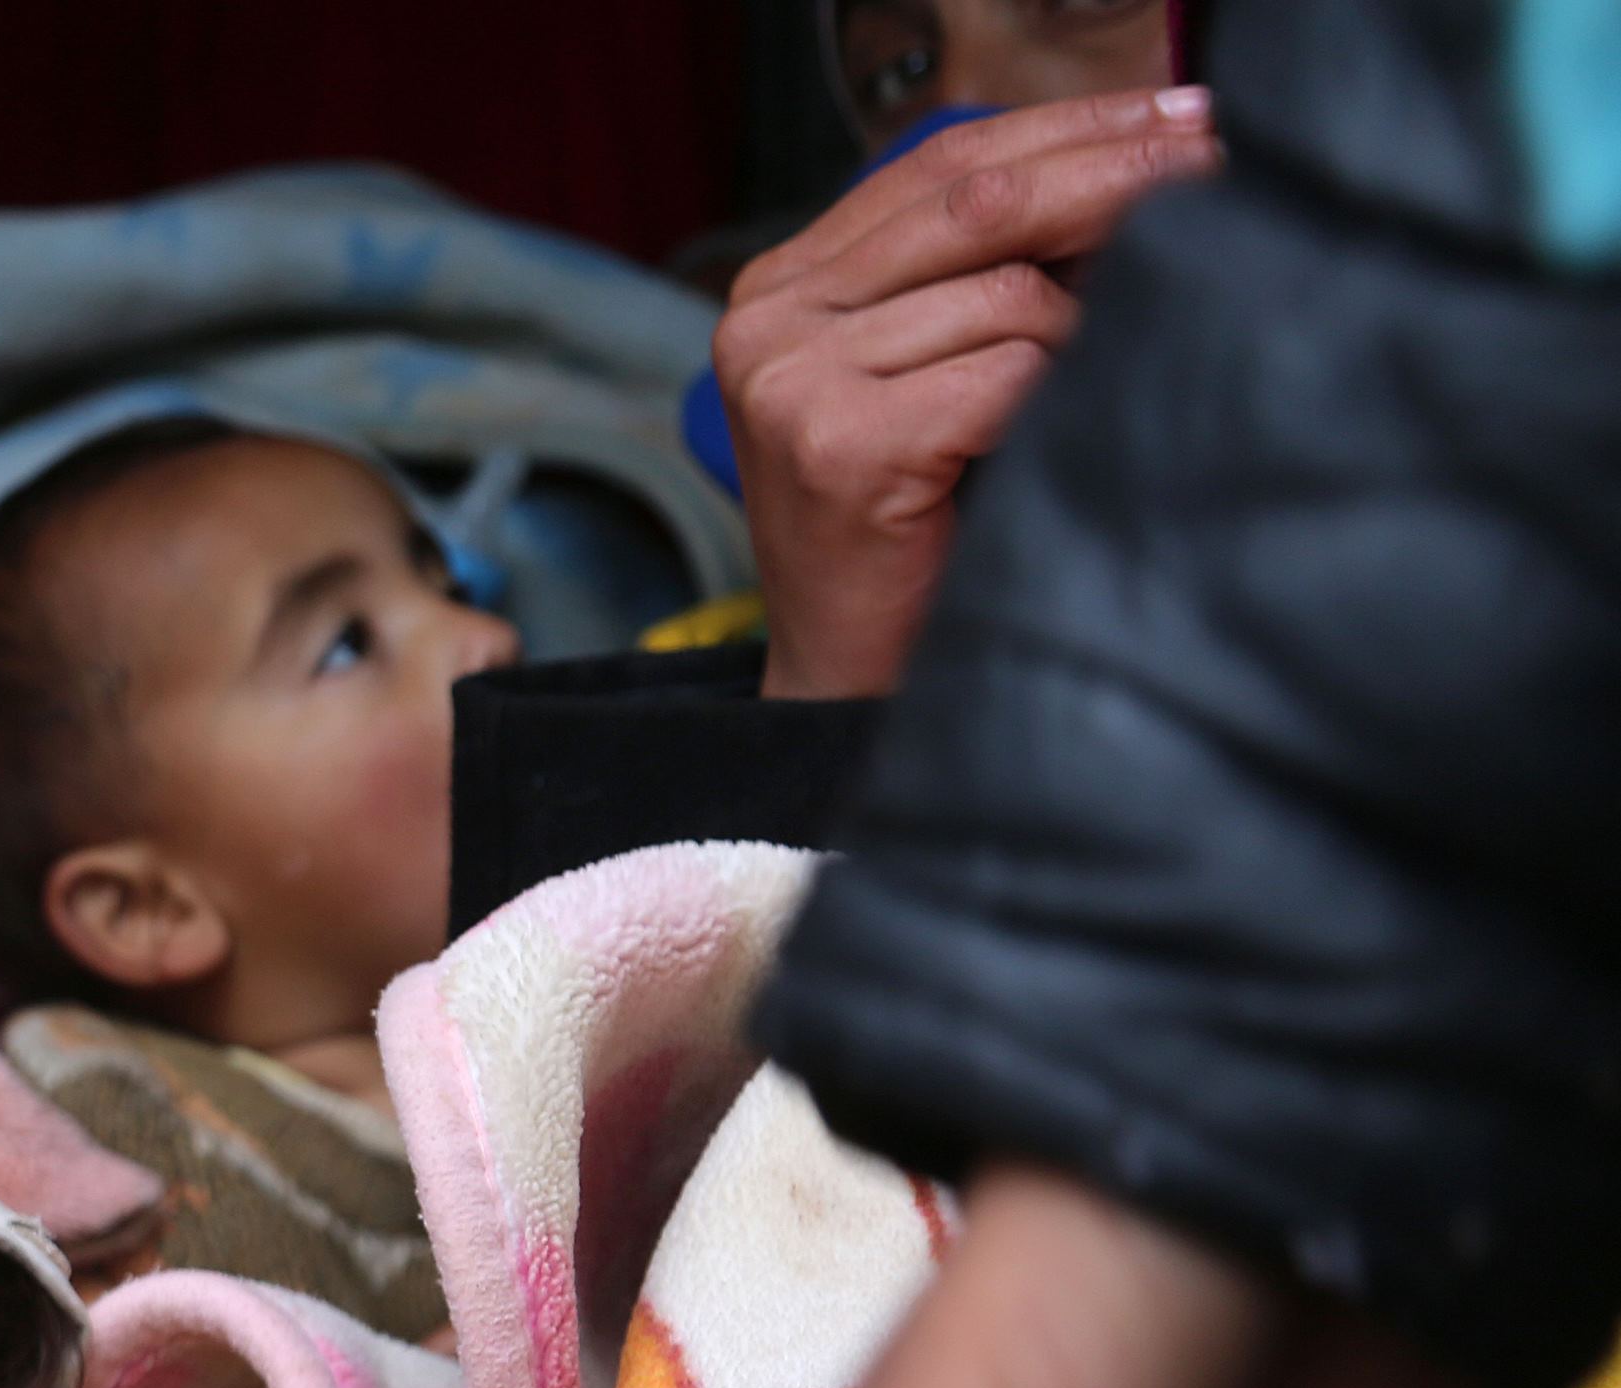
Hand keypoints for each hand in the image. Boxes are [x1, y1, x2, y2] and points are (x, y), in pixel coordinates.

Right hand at [719, 88, 1218, 700]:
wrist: (850, 680)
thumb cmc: (911, 530)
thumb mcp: (925, 372)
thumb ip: (976, 273)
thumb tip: (1135, 165)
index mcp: (781, 289)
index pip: (935, 162)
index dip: (1064, 126)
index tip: (1172, 112)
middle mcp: (767, 321)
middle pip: (976, 201)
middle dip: (1112, 174)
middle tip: (1213, 160)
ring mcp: (793, 383)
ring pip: (1008, 294)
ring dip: (1082, 336)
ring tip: (1085, 393)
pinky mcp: (841, 446)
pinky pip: (1010, 373)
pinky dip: (1055, 404)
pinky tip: (1047, 445)